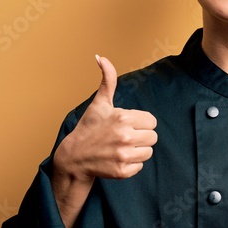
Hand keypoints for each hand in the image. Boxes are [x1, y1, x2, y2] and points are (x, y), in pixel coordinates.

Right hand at [55, 55, 157, 180]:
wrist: (74, 157)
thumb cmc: (89, 127)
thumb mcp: (99, 103)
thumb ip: (107, 80)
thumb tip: (101, 56)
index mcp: (124, 117)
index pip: (152, 121)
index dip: (140, 123)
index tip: (126, 125)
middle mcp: (125, 136)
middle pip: (153, 137)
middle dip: (141, 137)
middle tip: (123, 137)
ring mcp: (123, 155)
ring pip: (148, 152)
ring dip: (138, 150)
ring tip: (121, 147)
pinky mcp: (122, 171)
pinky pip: (140, 166)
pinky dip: (131, 164)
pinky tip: (117, 158)